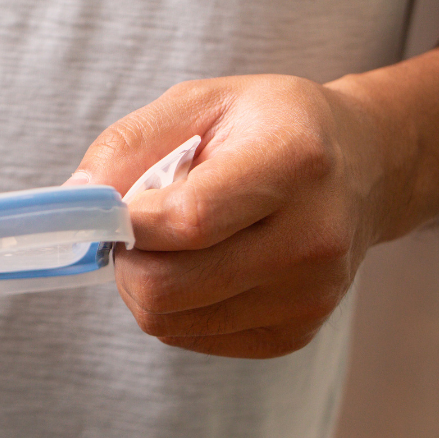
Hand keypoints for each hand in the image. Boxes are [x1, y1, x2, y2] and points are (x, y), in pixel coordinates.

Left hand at [71, 74, 398, 358]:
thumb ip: (129, 144)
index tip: (110, 210)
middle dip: (128, 260)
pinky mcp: (294, 333)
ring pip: (169, 320)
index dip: (129, 224)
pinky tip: (204, 265)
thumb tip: (76, 197)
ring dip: (147, 284)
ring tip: (175, 242)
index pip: (188, 221)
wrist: (362, 169)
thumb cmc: (269, 127)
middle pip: (168, 287)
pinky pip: (190, 336)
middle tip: (137, 227)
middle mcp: (313, 237)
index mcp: (296, 161)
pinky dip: (176, 306)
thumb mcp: (201, 101)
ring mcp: (308, 295)